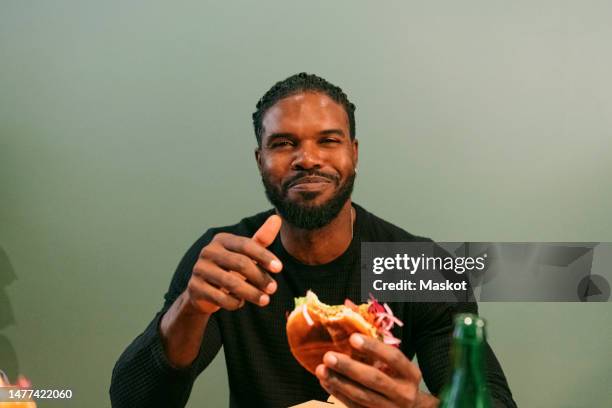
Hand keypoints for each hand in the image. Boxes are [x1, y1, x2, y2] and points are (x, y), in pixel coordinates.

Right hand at [185, 215, 282, 313]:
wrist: (203, 291)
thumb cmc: (230, 268)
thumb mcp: (246, 254)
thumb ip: (261, 239)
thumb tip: (277, 218)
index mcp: (222, 239)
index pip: (246, 244)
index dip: (264, 256)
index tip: (279, 268)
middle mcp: (208, 251)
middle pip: (240, 263)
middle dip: (260, 277)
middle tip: (274, 288)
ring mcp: (200, 269)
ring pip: (230, 282)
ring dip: (251, 293)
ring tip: (265, 300)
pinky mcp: (195, 287)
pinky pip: (220, 297)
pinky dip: (234, 302)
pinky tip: (240, 303)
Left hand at [315, 334, 436, 407]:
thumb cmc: (399, 379)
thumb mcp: (399, 365)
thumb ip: (379, 347)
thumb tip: (350, 320)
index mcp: (411, 375)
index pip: (394, 358)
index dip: (374, 348)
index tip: (353, 337)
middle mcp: (403, 393)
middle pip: (374, 379)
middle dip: (349, 367)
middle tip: (328, 356)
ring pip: (362, 396)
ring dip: (339, 383)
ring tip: (322, 370)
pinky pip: (354, 406)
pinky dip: (339, 393)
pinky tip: (326, 382)